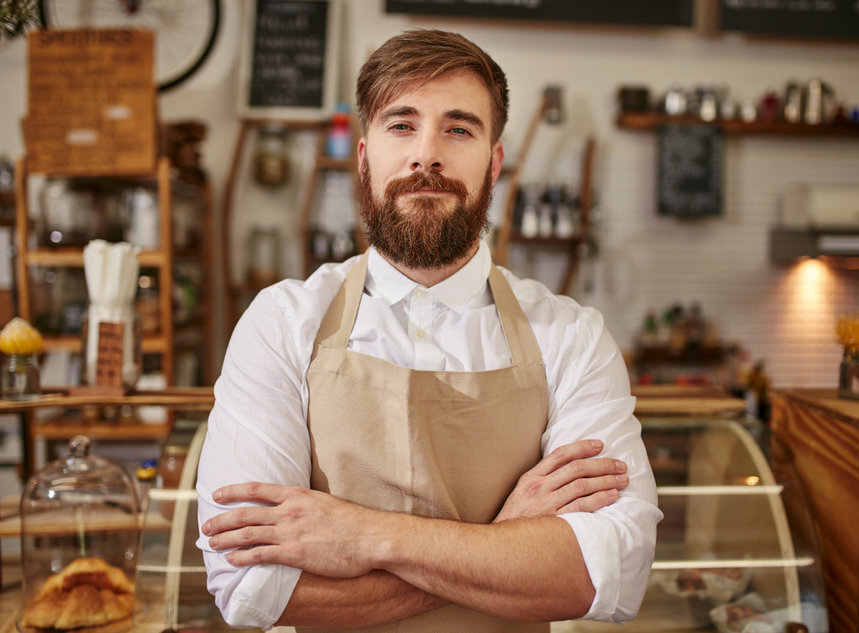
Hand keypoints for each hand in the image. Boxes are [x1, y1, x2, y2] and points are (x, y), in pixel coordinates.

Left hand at [201, 483, 379, 577]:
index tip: (217, 494)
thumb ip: (305, 504)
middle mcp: (290, 511)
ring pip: (248, 533)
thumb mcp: (326, 502)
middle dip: (221, 519)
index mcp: (298, 495)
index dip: (233, 491)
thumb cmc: (354, 522)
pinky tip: (231, 560)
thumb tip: (292, 506)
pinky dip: (242, 557)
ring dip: (225, 538)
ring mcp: (292, 532)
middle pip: (246, 512)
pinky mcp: (296, 554)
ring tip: (210, 544)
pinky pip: (261, 555)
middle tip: (206, 526)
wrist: (371, 538)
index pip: (257, 489)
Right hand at [494, 440, 627, 522]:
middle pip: (576, 469)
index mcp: (532, 477)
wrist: (503, 544)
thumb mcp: (522, 491)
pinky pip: (582, 506)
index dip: (582, 447)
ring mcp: (548, 504)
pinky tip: (612, 496)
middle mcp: (540, 488)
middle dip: (602, 464)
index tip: (600, 445)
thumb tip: (569, 467)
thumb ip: (542, 478)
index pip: (561, 454)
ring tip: (622, 480)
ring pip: (582, 485)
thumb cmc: (517, 516)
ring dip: (606, 481)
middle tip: (620, 465)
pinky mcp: (556, 521)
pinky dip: (599, 499)